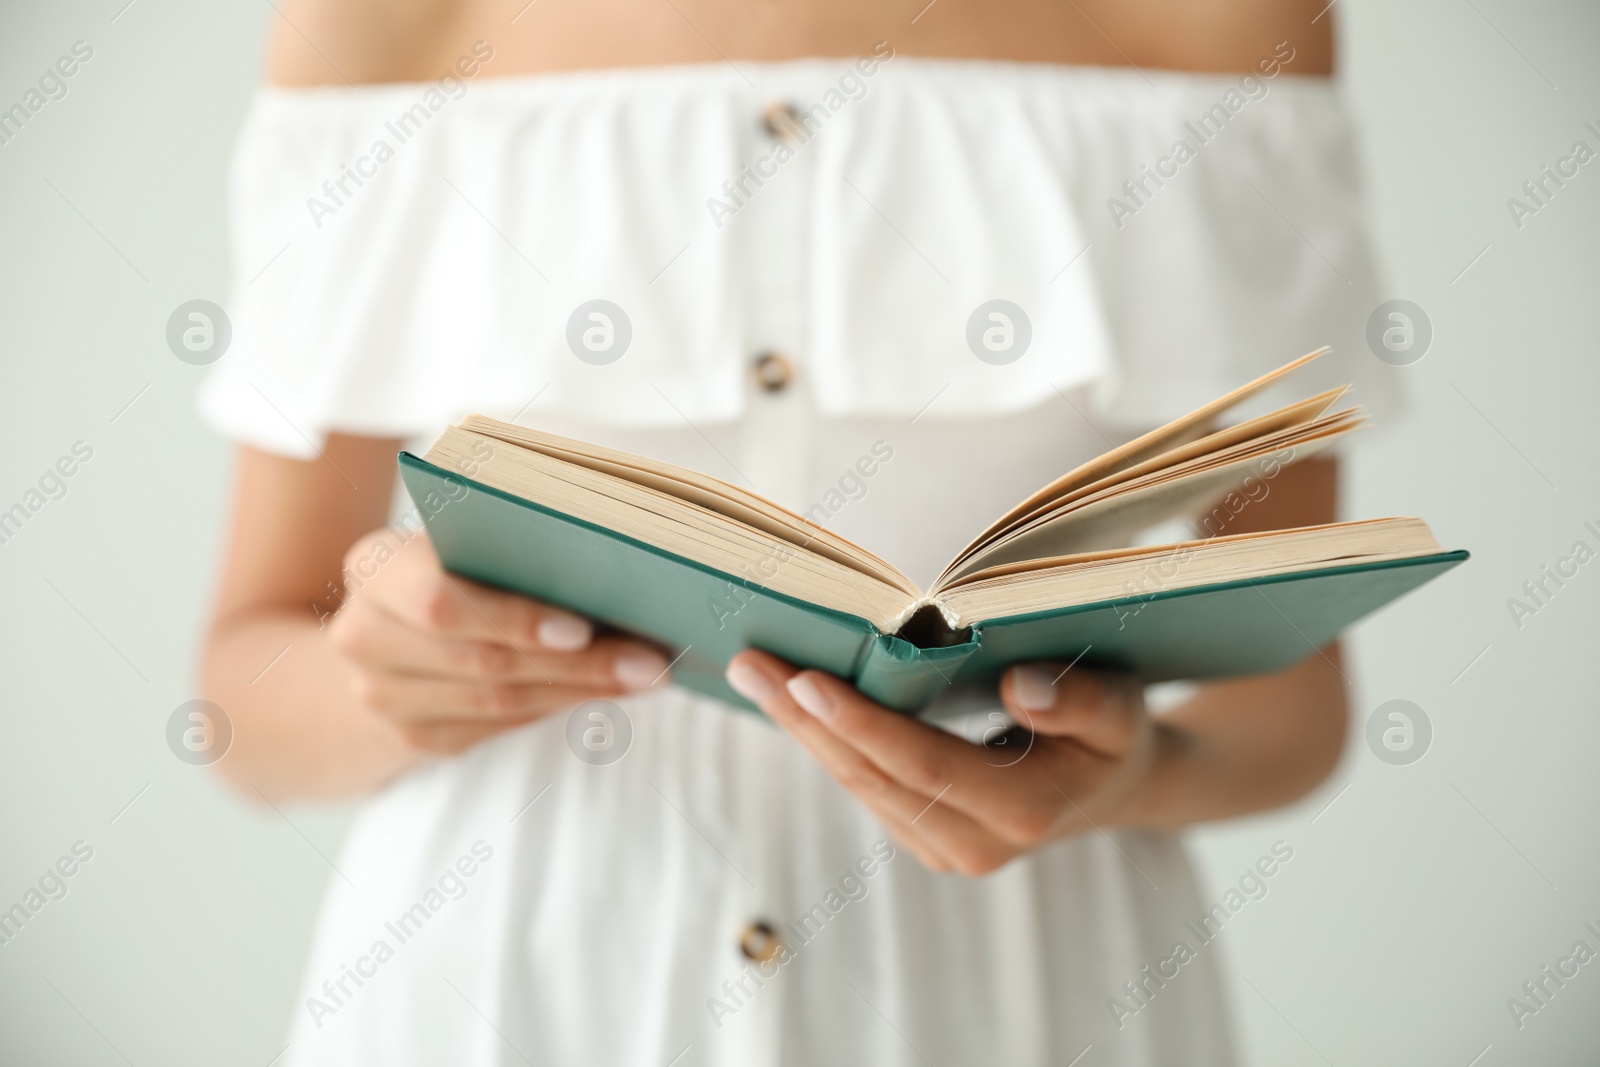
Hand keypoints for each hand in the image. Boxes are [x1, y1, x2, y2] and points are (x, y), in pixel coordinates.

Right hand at [327, 527, 669, 754]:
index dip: (513, 620)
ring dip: (580, 691)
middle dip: (577, 664)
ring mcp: (381, 695)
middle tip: (648, 661)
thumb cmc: (450, 565)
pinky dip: (557, 709)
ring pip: (498, 703)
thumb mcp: (462, 541)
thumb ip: (510, 549)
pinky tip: (604, 693)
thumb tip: (616, 571)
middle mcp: (362, 635)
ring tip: (643, 677)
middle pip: (483, 661)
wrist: (385, 632)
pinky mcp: (412, 736)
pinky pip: (497, 727)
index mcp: (373, 567)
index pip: (440, 603)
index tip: (581, 629)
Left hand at [725, 650, 1164, 875]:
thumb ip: (1078, 700)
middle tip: (749, 663)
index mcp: (1024, 813)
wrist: (1117, 786)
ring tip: (755, 672)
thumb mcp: (1120, 708)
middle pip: (872, 776)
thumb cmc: (1115, 732)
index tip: (804, 678)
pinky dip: (828, 741)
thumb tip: (1020, 684)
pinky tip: (791, 700)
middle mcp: (975, 846)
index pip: (924, 764)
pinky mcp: (924, 838)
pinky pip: (866, 786)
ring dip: (803, 729)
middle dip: (805, 719)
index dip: (861, 722)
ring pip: (858, 784)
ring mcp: (946, 850)